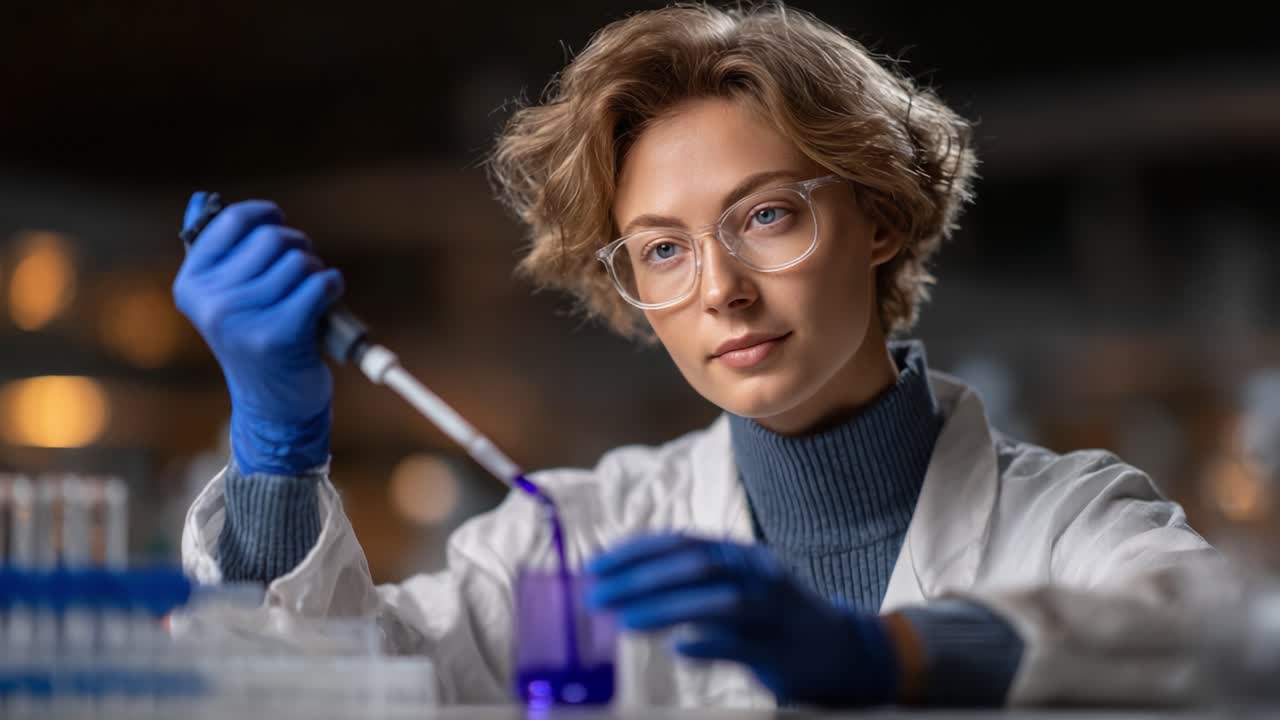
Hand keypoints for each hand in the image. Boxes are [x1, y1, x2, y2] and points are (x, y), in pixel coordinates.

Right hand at [173, 193, 343, 474]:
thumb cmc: (257, 341)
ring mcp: (242, 319)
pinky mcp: (278, 334)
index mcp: (192, 285)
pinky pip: (319, 284)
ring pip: (299, 261)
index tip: (279, 225)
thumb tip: (203, 200)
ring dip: (315, 271)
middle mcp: (211, 302)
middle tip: (301, 273)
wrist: (275, 406)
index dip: (266, 216)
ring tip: (309, 296)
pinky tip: (327, 303)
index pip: (232, 221)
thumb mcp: (228, 298)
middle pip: (272, 239)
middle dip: (297, 248)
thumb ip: (218, 251)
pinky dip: (331, 287)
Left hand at [586, 533, 900, 706]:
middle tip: (597, 595)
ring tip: (624, 620)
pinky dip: (710, 645)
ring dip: (666, 610)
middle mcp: (757, 574)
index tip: (597, 564)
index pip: (682, 541)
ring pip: (717, 603)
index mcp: (741, 556)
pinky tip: (679, 650)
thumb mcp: (738, 588)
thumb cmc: (776, 618)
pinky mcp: (783, 651)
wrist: (846, 651)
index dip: (636, 551)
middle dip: (641, 578)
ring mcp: (773, 612)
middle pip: (695, 567)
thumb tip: (628, 581)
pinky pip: (743, 645)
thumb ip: (693, 582)